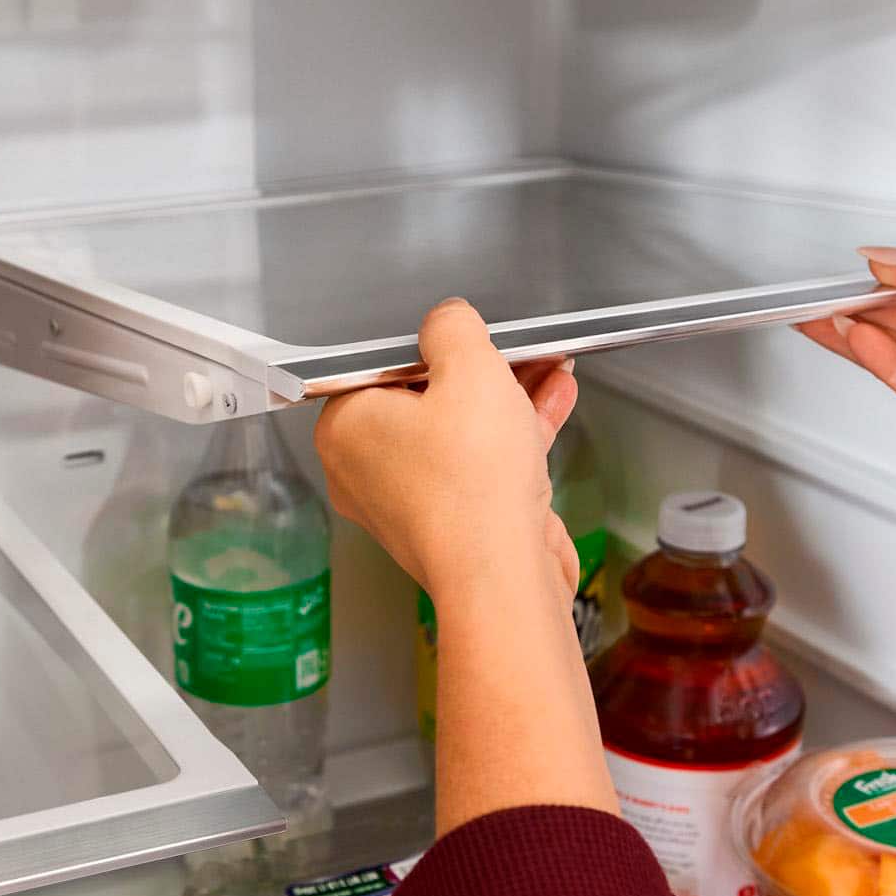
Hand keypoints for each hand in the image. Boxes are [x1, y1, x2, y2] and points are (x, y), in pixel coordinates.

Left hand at [314, 298, 579, 602]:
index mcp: (345, 430)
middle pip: (423, 400)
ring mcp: (409, 503)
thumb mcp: (468, 368)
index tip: (465, 337)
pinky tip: (551, 404)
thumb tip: (447, 320)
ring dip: (505, 400)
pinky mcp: (450, 525)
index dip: (430, 346)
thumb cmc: (472, 485)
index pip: (380, 366)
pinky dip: (512, 438)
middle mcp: (367, 471)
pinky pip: (478, 468)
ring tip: (543, 368)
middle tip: (510, 350)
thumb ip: (453, 328)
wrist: (503, 575)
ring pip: (457, 434)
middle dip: (478, 372)